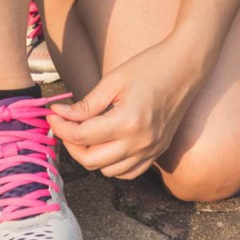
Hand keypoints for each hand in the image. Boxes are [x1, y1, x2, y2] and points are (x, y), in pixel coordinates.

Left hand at [47, 36, 208, 179]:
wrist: (186, 67)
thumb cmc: (150, 67)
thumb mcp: (113, 81)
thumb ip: (86, 105)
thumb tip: (60, 115)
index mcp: (128, 122)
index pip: (81, 136)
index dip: (60, 127)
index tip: (53, 115)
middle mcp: (140, 142)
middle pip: (91, 160)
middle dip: (71, 144)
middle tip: (65, 125)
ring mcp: (151, 150)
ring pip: (108, 172)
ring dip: (91, 156)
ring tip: (86, 134)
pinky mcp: (158, 152)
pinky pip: (128, 173)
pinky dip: (112, 165)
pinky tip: (107, 145)